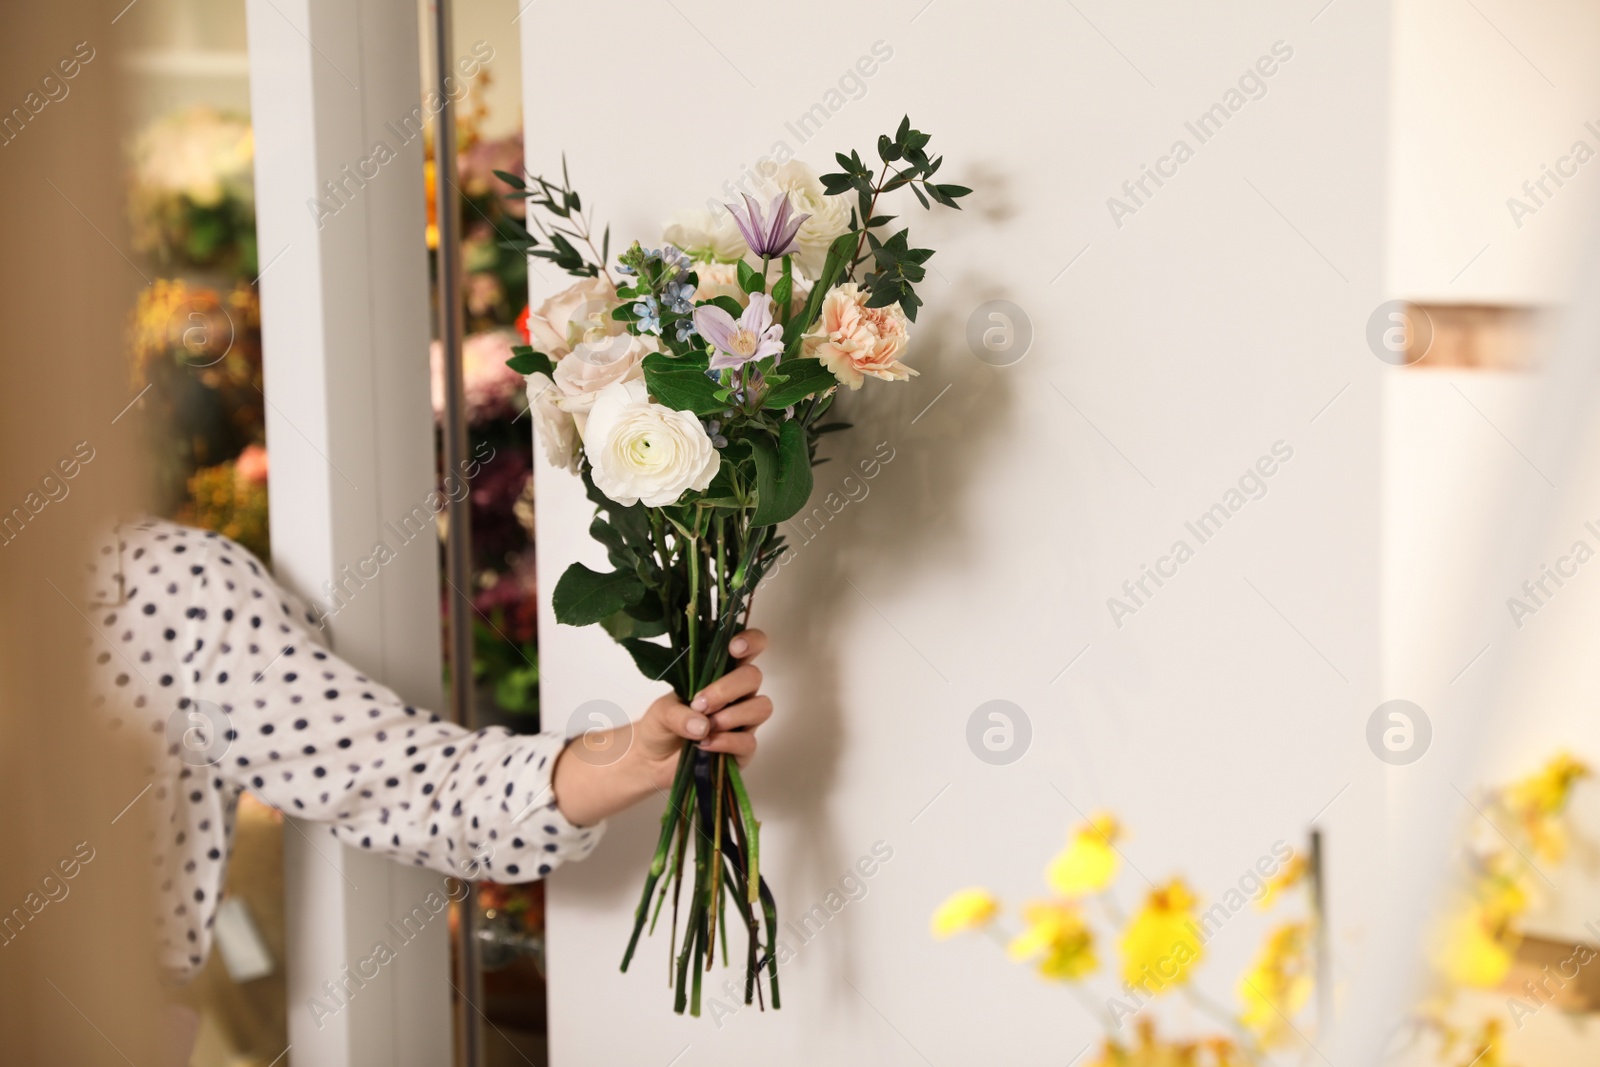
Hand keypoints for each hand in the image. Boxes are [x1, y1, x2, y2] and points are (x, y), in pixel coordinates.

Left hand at [552, 630, 771, 825]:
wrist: (653, 761)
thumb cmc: (662, 725)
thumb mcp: (661, 712)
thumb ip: (678, 713)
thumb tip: (702, 724)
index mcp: (720, 674)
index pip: (749, 648)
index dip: (751, 641)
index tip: (734, 647)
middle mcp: (738, 694)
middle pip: (754, 676)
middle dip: (728, 688)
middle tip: (700, 703)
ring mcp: (744, 721)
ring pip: (761, 707)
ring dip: (732, 715)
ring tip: (705, 727)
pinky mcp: (743, 749)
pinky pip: (748, 742)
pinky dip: (726, 742)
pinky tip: (705, 745)